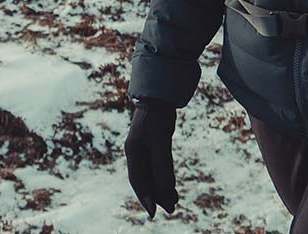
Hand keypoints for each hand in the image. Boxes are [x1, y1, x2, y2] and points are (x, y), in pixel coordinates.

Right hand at [124, 98, 179, 218]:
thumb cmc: (157, 117)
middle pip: (147, 178)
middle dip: (157, 194)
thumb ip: (161, 166)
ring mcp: (147, 146)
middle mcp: (138, 151)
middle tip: (170, 209)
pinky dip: (166, 175)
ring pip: (154, 172)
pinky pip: (160, 164)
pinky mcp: (157, 141)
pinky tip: (172, 185)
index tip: (153, 212)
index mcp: (133, 152)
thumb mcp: (160, 142)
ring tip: (174, 202)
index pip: (139, 180)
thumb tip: (164, 191)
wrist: (160, 94)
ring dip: (163, 187)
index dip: (146, 196)